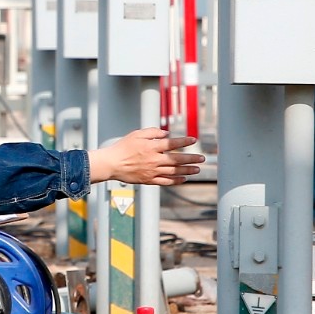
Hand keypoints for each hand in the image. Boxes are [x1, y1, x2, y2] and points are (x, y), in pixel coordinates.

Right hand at [88, 129, 203, 186]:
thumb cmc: (123, 147)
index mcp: (151, 147)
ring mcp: (152, 171)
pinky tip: (184, 179)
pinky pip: (165, 181)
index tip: (193, 140)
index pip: (172, 144)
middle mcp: (154, 160)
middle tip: (202, 158)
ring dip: (187, 170)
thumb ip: (152, 132)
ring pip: (174, 172)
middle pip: (177, 160)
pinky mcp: (149, 180)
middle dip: (191, 159)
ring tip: (197, 169)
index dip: (184, 141)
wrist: (112, 164)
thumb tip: (166, 134)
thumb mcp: (136, 134)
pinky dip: (176, 181)